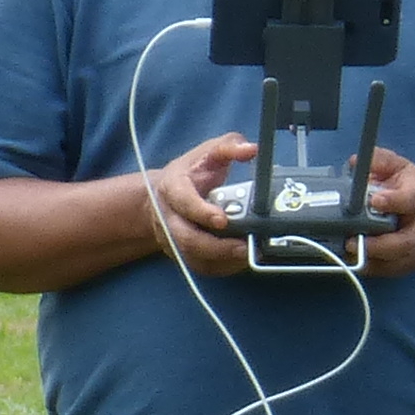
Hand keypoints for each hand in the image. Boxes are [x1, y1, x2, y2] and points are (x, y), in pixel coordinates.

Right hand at [146, 133, 257, 276]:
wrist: (163, 197)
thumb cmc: (191, 173)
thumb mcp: (207, 153)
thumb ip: (229, 146)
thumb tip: (251, 149)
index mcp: (172, 188)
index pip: (183, 202)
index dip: (201, 212)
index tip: (222, 219)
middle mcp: (169, 218)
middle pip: (187, 239)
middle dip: (218, 247)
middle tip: (247, 247)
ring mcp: (174, 239)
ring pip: (195, 258)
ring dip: (224, 261)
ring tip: (251, 255)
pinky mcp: (183, 255)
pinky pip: (202, 267)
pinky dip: (223, 268)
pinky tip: (243, 261)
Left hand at [359, 147, 414, 276]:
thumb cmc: (408, 188)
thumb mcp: (397, 166)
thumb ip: (379, 161)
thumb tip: (355, 163)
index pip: (411, 200)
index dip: (394, 201)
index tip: (374, 201)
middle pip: (406, 242)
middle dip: (378, 245)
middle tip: (351, 241)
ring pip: (397, 262)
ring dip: (371, 260)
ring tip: (348, 252)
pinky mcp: (409, 263)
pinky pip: (389, 272)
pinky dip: (370, 268)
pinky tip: (353, 260)